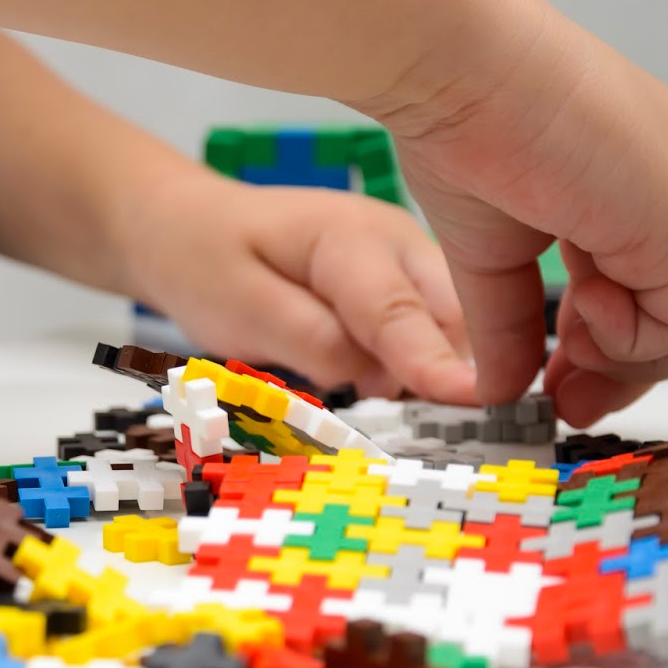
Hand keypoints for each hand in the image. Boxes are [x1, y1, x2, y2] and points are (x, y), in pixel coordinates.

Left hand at [123, 171, 475, 401]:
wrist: (195, 228)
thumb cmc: (210, 266)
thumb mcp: (247, 309)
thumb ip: (316, 344)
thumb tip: (383, 382)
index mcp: (352, 237)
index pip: (400, 311)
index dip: (434, 361)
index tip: (472, 401)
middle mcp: (398, 243)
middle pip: (455, 317)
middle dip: (459, 373)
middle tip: (452, 440)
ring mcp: (410, 265)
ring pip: (456, 330)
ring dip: (448, 377)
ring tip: (439, 433)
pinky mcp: (408, 291)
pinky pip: (435, 336)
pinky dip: (429, 373)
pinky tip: (420, 411)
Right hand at [369, 0, 667, 426]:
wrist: (455, 72)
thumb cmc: (463, 127)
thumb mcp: (488, 255)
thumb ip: (505, 324)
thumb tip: (499, 386)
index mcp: (644, 181)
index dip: (621, 347)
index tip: (563, 380)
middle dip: (636, 368)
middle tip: (573, 397)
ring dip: (636, 355)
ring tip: (570, 345)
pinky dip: (632, 338)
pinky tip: (579, 312)